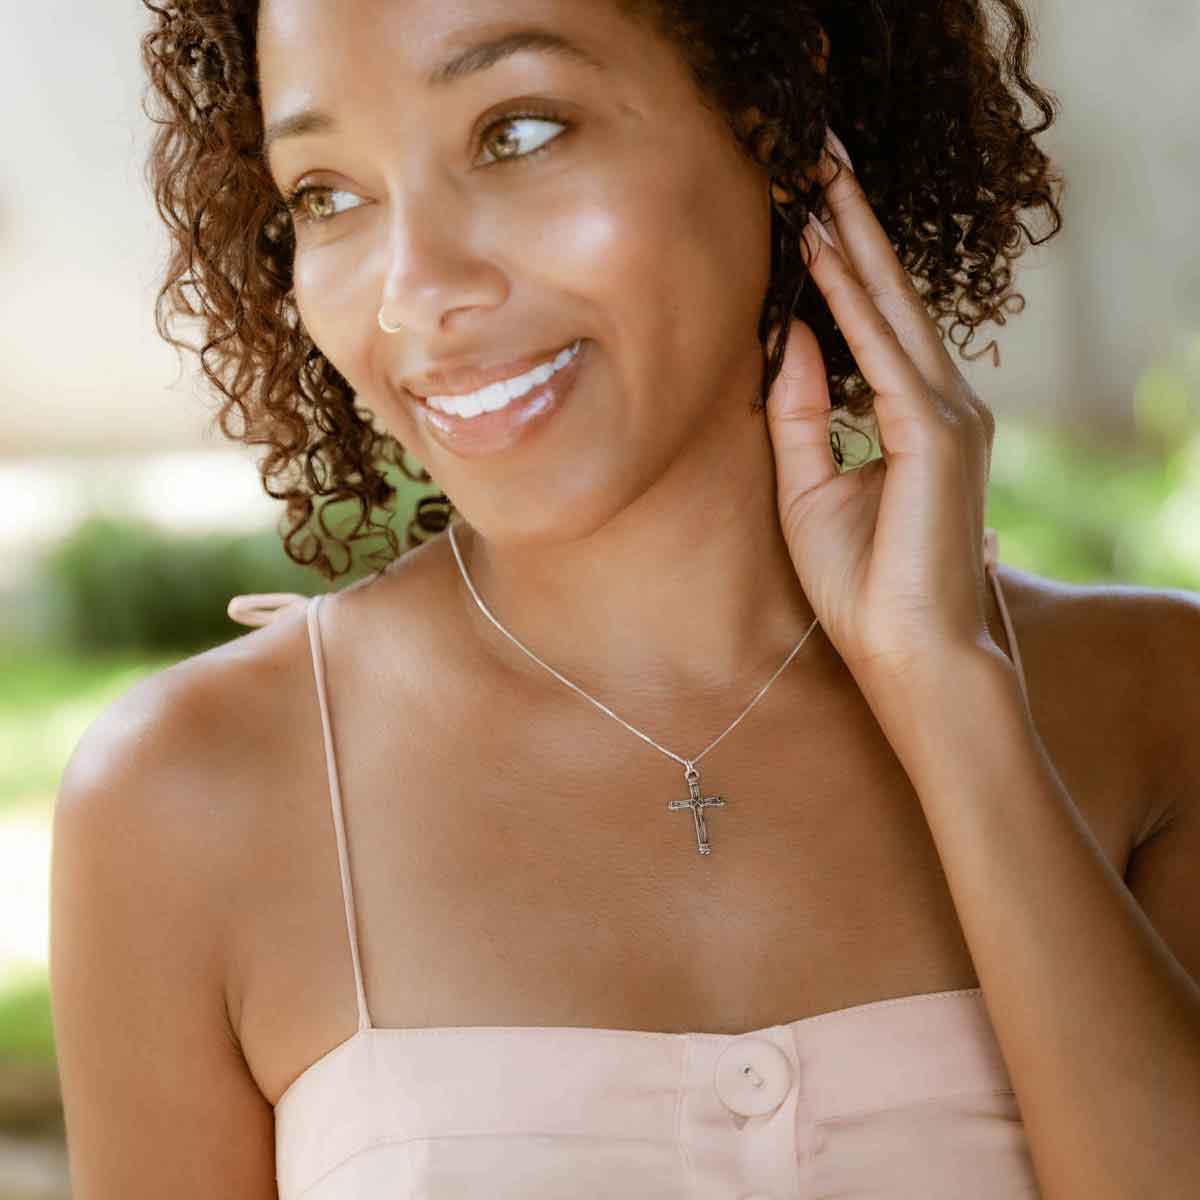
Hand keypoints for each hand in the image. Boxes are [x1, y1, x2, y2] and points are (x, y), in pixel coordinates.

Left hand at [764, 139, 999, 684]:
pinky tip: (820, 252)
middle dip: (852, 227)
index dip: (842, 265)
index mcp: (915, 419)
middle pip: (888, 299)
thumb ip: (801, 411)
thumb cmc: (863, 584)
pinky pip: (883, 353)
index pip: (874, 325)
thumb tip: (788, 335)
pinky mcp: (936, 436)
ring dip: (852, 241)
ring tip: (818, 177)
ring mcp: (947, 416)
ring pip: (890, 310)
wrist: (908, 653)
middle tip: (819, 158)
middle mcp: (941, 404)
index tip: (807, 210)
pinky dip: (850, 301)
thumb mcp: (808, 487)